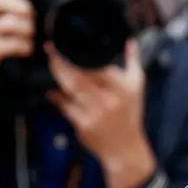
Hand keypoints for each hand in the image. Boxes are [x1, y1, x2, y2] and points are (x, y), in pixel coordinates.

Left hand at [47, 39, 156, 187]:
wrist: (124, 147)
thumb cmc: (130, 114)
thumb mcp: (137, 85)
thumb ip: (133, 60)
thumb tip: (130, 39)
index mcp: (123, 87)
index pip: (98, 65)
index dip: (79, 54)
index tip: (65, 44)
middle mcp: (109, 100)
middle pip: (79, 76)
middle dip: (61, 62)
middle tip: (50, 50)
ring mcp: (95, 113)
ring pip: (69, 89)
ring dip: (57, 75)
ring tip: (50, 65)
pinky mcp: (83, 124)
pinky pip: (65, 106)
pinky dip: (56, 97)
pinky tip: (51, 90)